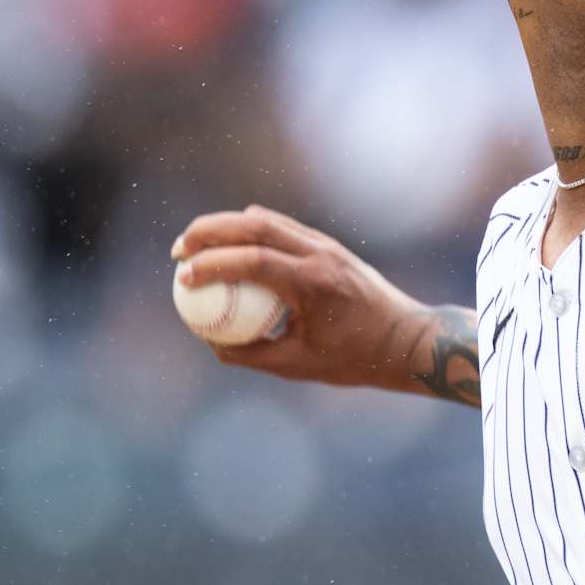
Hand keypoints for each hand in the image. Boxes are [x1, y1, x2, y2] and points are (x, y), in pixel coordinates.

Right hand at [171, 204, 433, 392]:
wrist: (406, 339)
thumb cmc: (355, 358)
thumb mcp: (298, 365)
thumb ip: (250, 353)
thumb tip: (209, 340)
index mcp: (314, 283)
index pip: (253, 260)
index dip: (212, 264)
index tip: (183, 277)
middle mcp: (321, 255)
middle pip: (255, 225)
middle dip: (209, 232)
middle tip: (178, 251)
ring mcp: (327, 246)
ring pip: (268, 220)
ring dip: (227, 226)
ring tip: (195, 245)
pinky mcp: (329, 246)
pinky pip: (283, 228)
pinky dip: (252, 229)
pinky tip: (230, 245)